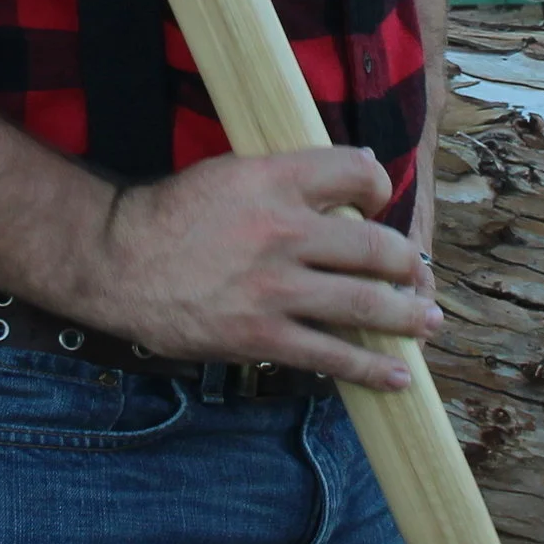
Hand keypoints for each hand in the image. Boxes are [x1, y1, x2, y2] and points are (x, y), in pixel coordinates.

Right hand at [66, 148, 441, 392]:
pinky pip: (332, 355)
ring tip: (426, 322)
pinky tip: (397, 374)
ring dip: (407, 316)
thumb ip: (286, 175)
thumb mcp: (230, 173)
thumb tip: (353, 169)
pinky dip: (372, 368)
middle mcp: (283, 231)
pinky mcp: (262, 336)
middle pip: (377, 246)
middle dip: (410, 264)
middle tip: (419, 275)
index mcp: (274, 180)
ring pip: (367, 304)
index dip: (379, 186)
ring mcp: (275, 288)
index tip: (381, 203)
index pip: (355, 171)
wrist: (117, 261)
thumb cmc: (171, 215)